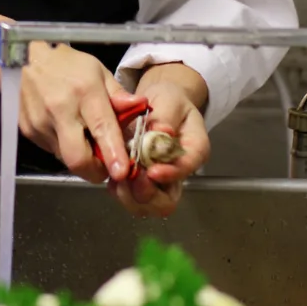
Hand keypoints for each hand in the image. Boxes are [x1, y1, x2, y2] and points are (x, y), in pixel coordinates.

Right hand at [19, 42, 141, 183]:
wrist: (23, 58)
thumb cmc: (66, 64)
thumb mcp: (97, 71)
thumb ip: (118, 95)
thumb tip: (139, 108)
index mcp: (84, 91)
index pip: (101, 128)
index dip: (112, 154)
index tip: (122, 172)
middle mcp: (60, 109)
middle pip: (77, 158)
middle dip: (95, 171)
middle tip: (105, 165)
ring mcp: (41, 122)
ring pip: (65, 158)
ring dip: (80, 157)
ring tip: (84, 137)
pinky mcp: (28, 130)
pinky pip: (52, 150)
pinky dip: (64, 147)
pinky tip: (65, 129)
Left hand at [112, 63, 209, 217]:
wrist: (159, 105)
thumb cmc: (169, 102)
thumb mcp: (170, 100)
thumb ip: (166, 116)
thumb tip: (162, 132)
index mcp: (193, 150)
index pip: (187, 168)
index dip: (170, 173)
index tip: (152, 171)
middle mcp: (178, 172)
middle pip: (168, 201)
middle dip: (147, 195)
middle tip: (131, 178)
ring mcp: (160, 181)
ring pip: (148, 205)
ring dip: (130, 196)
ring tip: (118, 178)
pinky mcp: (142, 182)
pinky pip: (131, 198)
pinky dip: (120, 191)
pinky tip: (113, 176)